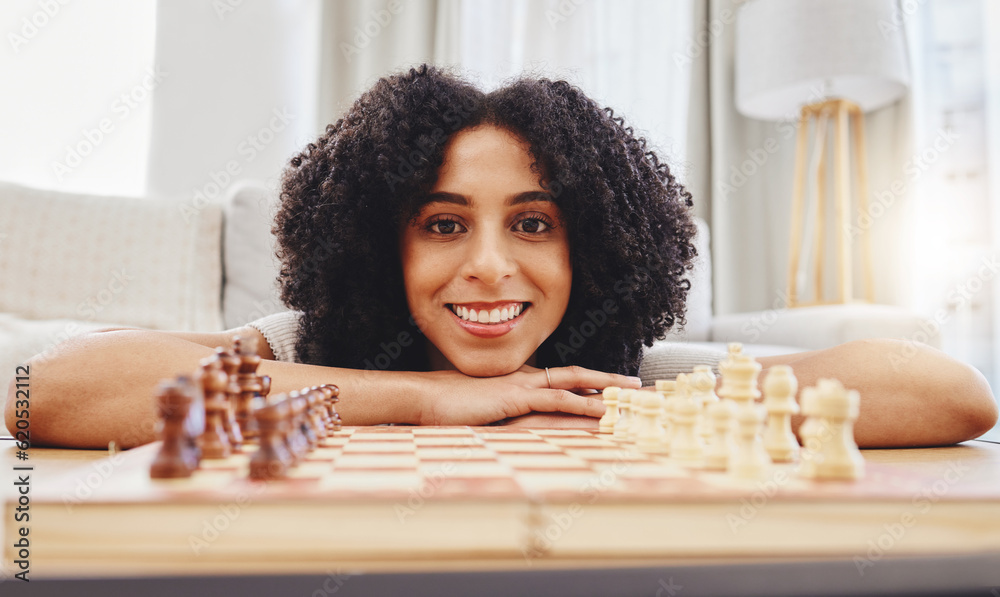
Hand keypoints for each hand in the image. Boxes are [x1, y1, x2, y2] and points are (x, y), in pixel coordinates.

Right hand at [414, 365, 639, 425]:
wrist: (423, 397)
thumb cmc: (446, 406)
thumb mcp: (481, 410)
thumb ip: (501, 413)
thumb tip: (510, 422)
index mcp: (518, 380)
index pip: (561, 379)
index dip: (588, 383)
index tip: (611, 388)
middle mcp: (524, 378)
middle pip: (576, 375)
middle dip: (608, 379)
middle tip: (636, 385)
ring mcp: (521, 385)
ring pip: (573, 383)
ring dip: (605, 389)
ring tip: (630, 396)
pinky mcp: (515, 398)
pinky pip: (556, 400)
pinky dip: (581, 403)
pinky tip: (600, 409)